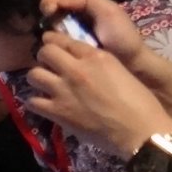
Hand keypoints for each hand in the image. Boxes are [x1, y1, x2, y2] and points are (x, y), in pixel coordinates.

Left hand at [28, 35, 171, 156]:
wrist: (139, 130)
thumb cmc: (139, 102)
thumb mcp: (119, 71)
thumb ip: (97, 64)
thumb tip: (82, 64)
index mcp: (96, 56)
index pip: (64, 40)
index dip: (55, 42)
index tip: (52, 45)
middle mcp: (76, 69)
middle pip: (45, 52)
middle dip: (44, 58)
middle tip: (49, 67)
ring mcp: (64, 90)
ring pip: (33, 75)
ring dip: (37, 79)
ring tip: (45, 85)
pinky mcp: (57, 112)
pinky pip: (32, 102)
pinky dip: (36, 103)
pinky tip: (44, 105)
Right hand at [37, 0, 171, 85]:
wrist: (131, 64)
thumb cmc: (123, 37)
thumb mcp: (109, 11)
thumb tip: (61, 2)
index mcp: (83, 7)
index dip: (50, 1)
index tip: (52, 10)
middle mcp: (72, 21)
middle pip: (49, 12)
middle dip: (46, 15)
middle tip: (50, 22)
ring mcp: (68, 38)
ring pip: (48, 30)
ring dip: (47, 32)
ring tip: (52, 39)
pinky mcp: (67, 55)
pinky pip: (52, 47)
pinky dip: (49, 47)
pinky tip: (52, 50)